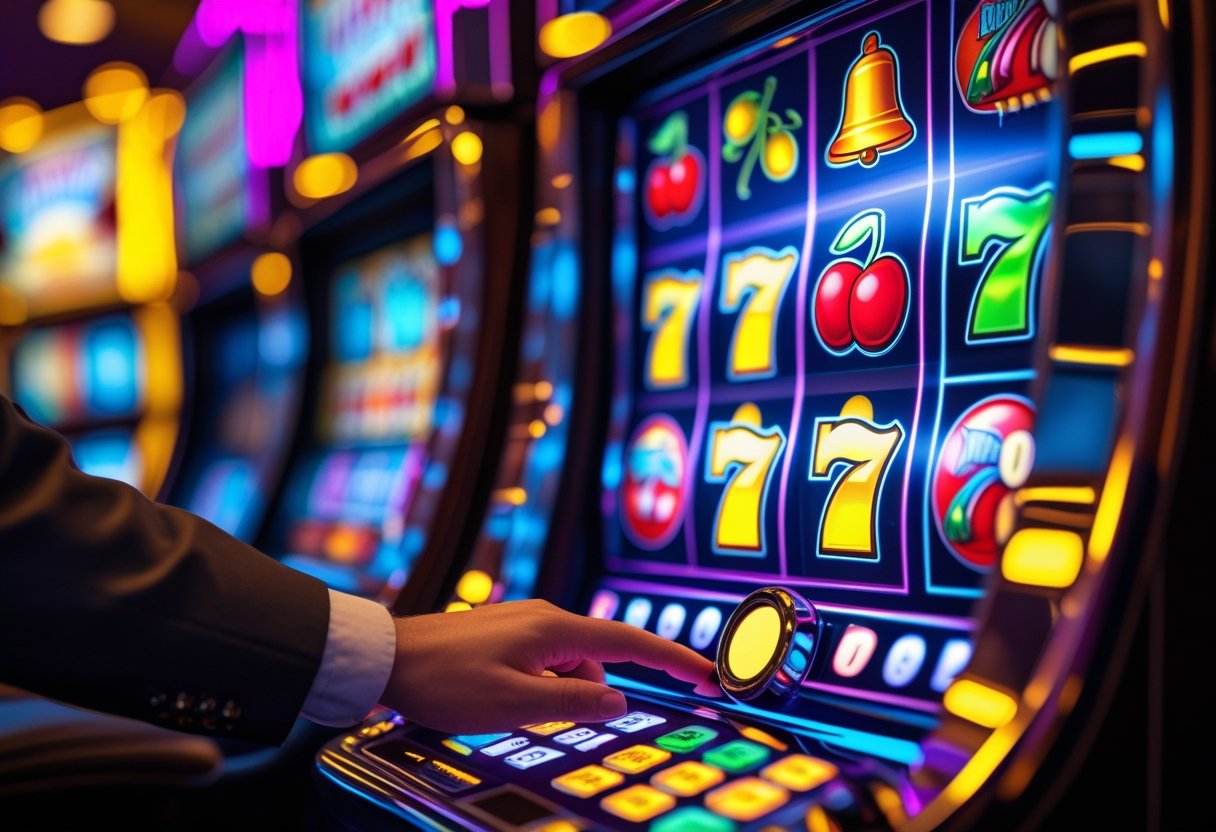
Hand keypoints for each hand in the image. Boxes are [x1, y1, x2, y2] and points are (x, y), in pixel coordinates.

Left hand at [380, 599, 718, 733]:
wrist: (386, 658)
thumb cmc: (445, 680)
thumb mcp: (514, 705)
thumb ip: (573, 703)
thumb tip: (617, 701)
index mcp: (554, 629)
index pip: (631, 643)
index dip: (674, 660)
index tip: (707, 674)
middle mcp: (544, 617)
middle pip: (595, 659)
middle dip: (591, 695)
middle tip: (554, 718)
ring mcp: (523, 624)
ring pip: (565, 666)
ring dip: (557, 696)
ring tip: (507, 713)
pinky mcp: (505, 634)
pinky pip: (542, 664)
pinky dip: (538, 688)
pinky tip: (504, 704)